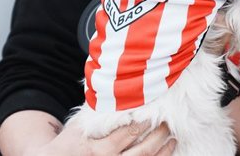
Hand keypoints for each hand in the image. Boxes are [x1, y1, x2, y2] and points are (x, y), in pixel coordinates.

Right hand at [31, 121, 175, 155]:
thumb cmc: (68, 146)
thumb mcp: (78, 127)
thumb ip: (95, 114)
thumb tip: (112, 90)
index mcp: (96, 150)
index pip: (126, 135)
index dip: (143, 124)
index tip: (153, 114)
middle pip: (142, 152)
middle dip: (158, 138)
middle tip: (167, 125)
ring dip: (163, 153)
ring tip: (171, 140)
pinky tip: (164, 155)